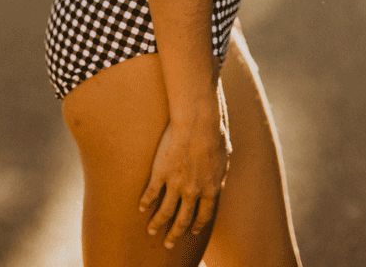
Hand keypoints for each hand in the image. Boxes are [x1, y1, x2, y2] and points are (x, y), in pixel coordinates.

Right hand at [139, 104, 230, 249]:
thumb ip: (219, 174)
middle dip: (175, 233)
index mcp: (210, 188)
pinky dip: (146, 202)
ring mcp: (176, 183)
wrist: (198, 122)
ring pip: (165, 211)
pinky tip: (142, 208)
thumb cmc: (214, 134)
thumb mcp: (224, 157)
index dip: (198, 224)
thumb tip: (219, 182)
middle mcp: (193, 191)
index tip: (192, 231)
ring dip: (158, 223)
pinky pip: (151, 192)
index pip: (204, 214)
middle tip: (169, 242)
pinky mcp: (161, 173)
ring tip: (152, 231)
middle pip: (183, 219)